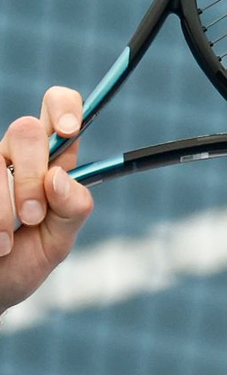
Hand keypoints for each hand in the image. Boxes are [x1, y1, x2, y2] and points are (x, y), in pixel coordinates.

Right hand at [0, 88, 92, 315]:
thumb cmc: (17, 267)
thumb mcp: (55, 244)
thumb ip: (71, 211)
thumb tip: (61, 178)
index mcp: (51, 165)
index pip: (59, 111)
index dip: (65, 108)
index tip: (67, 131)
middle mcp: (13, 157)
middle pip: (26, 129)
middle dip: (31, 175)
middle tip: (31, 217)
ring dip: (2, 207)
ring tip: (4, 244)